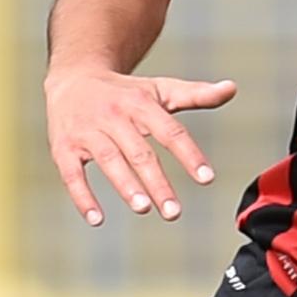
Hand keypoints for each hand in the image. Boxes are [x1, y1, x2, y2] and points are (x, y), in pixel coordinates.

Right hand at [45, 67, 235, 225]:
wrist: (74, 77)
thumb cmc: (126, 92)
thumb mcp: (160, 90)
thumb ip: (197, 95)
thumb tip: (232, 89)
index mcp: (141, 104)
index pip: (169, 131)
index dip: (189, 154)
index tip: (207, 179)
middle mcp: (114, 116)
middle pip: (139, 151)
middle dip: (157, 182)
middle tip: (174, 212)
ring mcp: (87, 131)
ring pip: (108, 160)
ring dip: (125, 185)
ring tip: (143, 208)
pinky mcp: (64, 146)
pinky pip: (72, 173)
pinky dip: (82, 196)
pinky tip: (97, 219)